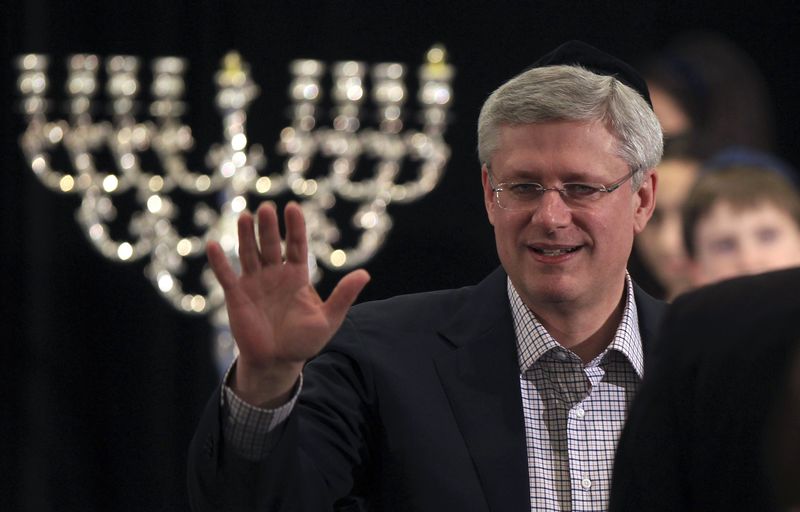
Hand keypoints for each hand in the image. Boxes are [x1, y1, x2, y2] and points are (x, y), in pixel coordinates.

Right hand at [206, 201, 369, 406]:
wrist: (277, 363)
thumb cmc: (304, 341)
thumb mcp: (329, 319)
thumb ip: (344, 296)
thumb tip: (365, 274)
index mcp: (297, 275)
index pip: (296, 245)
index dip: (295, 227)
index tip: (293, 208)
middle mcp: (274, 274)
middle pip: (270, 245)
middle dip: (268, 228)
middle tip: (267, 209)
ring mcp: (254, 282)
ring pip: (249, 254)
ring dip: (246, 236)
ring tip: (245, 217)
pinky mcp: (237, 296)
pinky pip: (226, 276)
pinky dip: (220, 262)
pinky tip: (214, 245)